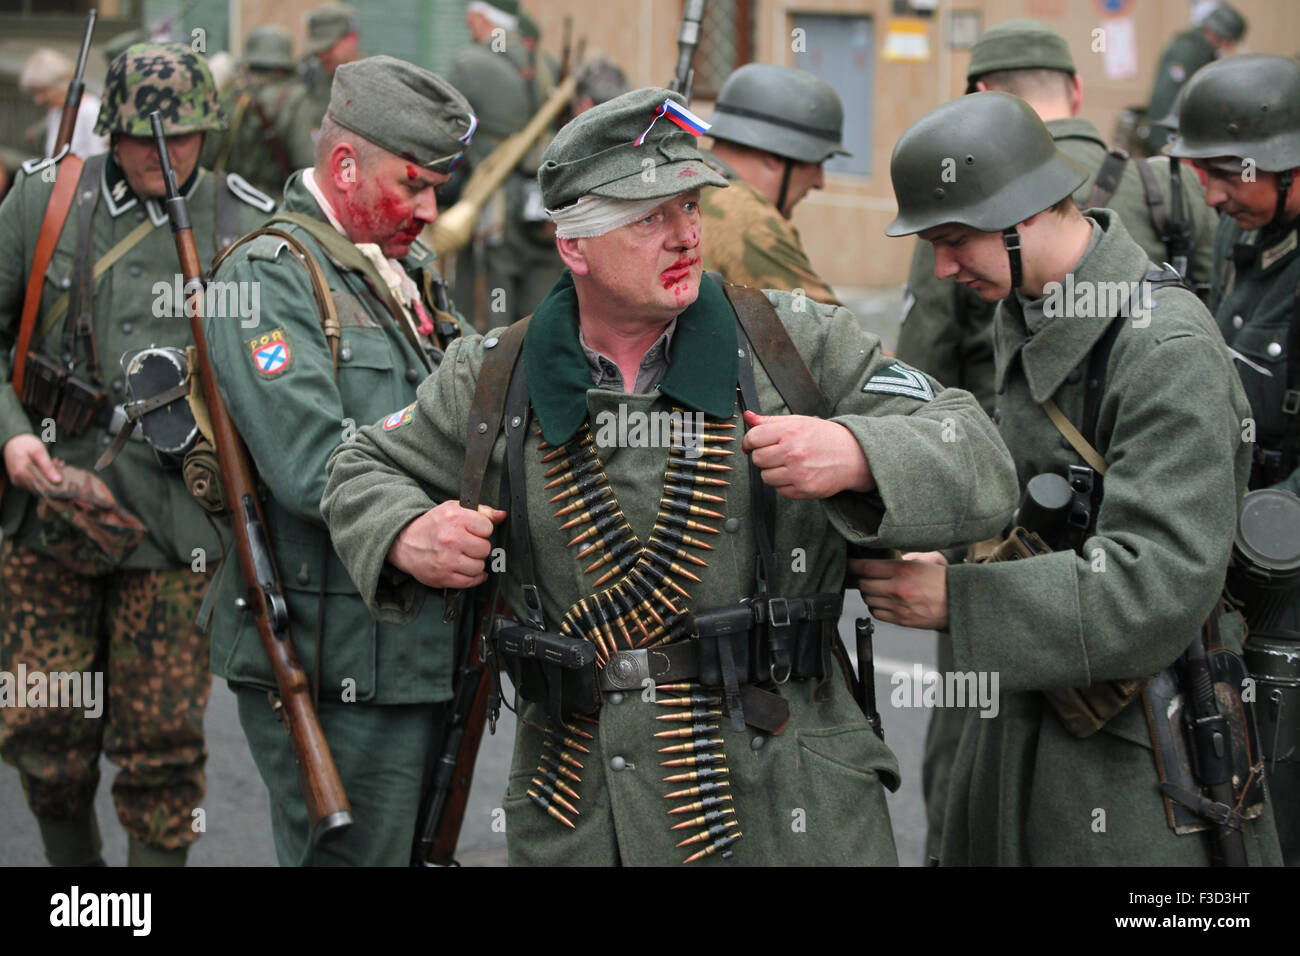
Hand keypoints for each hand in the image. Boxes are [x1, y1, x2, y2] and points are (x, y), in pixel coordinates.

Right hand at [3, 434, 62, 491]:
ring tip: (56, 463)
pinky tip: (50, 466)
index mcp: (21, 473)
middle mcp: (19, 480)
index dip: (55, 484)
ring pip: (40, 485)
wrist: (13, 442)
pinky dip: (44, 475)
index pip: (42, 487)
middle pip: (42, 487)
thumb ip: (47, 466)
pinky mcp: (21, 482)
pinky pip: (36, 482)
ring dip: (50, 476)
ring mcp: (19, 482)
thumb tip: (58, 481)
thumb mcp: (39, 452)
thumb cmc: (26, 444)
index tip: (64, 475)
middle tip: (60, 465)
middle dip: (53, 478)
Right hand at [387, 500, 506, 588]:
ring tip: (465, 556)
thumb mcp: (453, 509)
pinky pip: (471, 581)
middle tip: (468, 544)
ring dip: (475, 563)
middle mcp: (451, 539)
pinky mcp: (444, 577)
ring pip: (480, 566)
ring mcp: (447, 560)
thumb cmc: (432, 525)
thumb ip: (480, 511)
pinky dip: (472, 577)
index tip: (474, 530)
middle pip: (485, 548)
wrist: (404, 542)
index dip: (483, 529)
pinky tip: (466, 568)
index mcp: (455, 518)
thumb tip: (502, 515)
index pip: (488, 528)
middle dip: (479, 547)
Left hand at [740, 409, 873, 498]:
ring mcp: (798, 473)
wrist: (853, 455)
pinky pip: (779, 490)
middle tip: (777, 453)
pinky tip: (796, 474)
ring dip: (773, 471)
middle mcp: (793, 452)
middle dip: (763, 456)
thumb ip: (770, 421)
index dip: (750, 441)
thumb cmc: (824, 437)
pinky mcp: (804, 489)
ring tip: (789, 464)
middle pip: (757, 459)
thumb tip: (748, 416)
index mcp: (790, 431)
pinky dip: (784, 484)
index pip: (754, 438)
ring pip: (766, 477)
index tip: (753, 443)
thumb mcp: (798, 421)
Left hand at [850, 552, 948, 630]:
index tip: (850, 563)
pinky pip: (877, 613)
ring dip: (869, 593)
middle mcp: (897, 589)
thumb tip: (880, 563)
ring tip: (877, 588)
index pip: (867, 567)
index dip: (854, 565)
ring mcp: (898, 606)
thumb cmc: (943, 581)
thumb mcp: (923, 562)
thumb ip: (900, 561)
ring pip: (868, 599)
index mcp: (903, 570)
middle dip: (862, 579)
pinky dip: (876, 606)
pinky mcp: (901, 620)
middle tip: (866, 576)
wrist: (959, 602)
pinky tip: (883, 601)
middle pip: (864, 584)